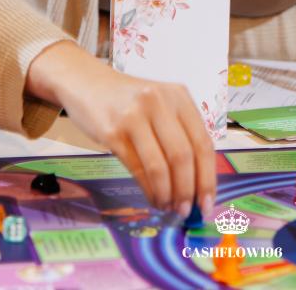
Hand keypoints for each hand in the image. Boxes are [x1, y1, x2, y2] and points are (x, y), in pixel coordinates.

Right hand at [26, 41, 215, 215]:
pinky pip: (137, 168)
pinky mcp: (113, 131)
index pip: (203, 142)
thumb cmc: (129, 100)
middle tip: (185, 212)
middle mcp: (160, 102)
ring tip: (168, 208)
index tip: (207, 204)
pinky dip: (148, 190)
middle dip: (188, 191)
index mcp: (179, 95)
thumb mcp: (160, 104)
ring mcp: (135, 115)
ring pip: (160, 166)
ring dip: (167, 195)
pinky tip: (152, 198)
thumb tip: (197, 183)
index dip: (208, 178)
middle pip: (183, 156)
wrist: (87, 82)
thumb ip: (179, 133)